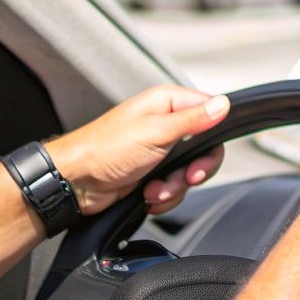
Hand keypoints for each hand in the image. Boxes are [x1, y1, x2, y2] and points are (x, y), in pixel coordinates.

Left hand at [45, 85, 229, 216]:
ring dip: (175, 187)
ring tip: (155, 190)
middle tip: (186, 178)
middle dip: (194, 170)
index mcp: (167, 103)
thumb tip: (223, 104)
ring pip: (190, 171)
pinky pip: (175, 186)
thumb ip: (193, 120)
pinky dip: (165, 196)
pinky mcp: (153, 172)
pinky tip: (148, 196)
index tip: (204, 156)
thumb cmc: (106, 149)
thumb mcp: (156, 132)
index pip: (210, 112)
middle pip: (204, 147)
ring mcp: (160, 150)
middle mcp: (166, 123)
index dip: (213, 136)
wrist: (76, 182)